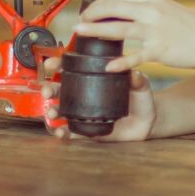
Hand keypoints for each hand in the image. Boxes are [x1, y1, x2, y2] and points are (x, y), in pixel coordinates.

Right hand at [41, 68, 155, 141]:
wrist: (147, 121)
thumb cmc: (141, 98)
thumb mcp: (141, 85)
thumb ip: (138, 80)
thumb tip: (134, 74)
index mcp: (95, 77)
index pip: (73, 68)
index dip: (59, 65)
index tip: (51, 64)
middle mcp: (85, 94)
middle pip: (60, 89)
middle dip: (49, 89)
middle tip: (47, 91)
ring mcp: (84, 111)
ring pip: (61, 110)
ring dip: (51, 110)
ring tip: (52, 112)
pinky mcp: (87, 128)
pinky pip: (70, 131)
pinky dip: (61, 132)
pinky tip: (59, 131)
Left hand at [73, 0, 194, 71]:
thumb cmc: (189, 27)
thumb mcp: (166, 8)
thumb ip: (145, 7)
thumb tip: (120, 9)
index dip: (97, 3)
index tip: (88, 11)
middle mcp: (152, 11)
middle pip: (112, 8)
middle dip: (91, 14)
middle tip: (79, 23)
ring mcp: (155, 30)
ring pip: (118, 28)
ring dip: (95, 30)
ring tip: (81, 33)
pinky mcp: (160, 50)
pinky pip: (135, 56)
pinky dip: (120, 62)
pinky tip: (109, 66)